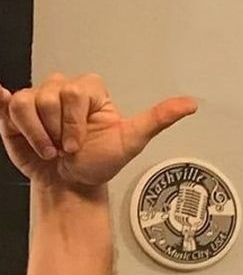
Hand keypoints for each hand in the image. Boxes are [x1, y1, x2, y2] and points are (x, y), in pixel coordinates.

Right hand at [0, 73, 196, 189]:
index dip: (74, 122)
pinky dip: (2, 103)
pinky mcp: (16, 113)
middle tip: (66, 149)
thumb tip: (190, 104)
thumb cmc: (100, 162)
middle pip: (50, 95)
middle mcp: (63, 90)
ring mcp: (38, 101)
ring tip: (50, 149)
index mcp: (89, 92)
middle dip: (58, 130)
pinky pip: (6, 102)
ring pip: (27, 102)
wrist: (73, 183)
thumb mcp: (132, 141)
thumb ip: (158, 119)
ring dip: (38, 134)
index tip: (79, 144)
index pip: (75, 92)